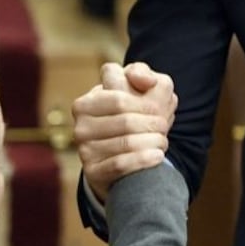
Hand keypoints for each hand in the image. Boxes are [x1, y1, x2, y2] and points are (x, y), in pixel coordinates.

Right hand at [72, 62, 176, 201]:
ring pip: (126, 143)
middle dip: (152, 125)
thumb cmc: (130, 112)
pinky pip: (121, 165)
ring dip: (153, 142)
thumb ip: (140, 73)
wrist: (121, 153)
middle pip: (126, 122)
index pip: (118, 100)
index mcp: (86, 103)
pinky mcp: (93, 172)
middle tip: (164, 128)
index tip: (160, 111)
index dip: (145, 105)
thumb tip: (146, 80)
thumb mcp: (135, 86)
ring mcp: (84, 150)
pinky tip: (158, 155)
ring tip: (162, 141)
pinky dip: (144, 160)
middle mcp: (80, 127)